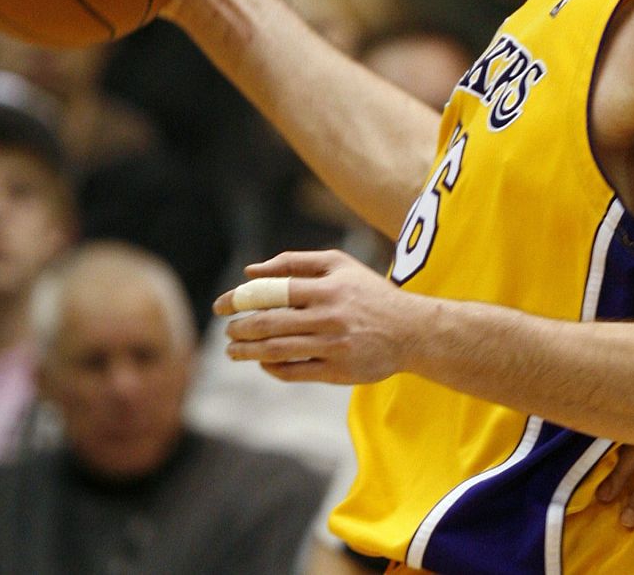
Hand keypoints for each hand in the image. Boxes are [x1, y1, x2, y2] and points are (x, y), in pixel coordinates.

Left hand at [216, 249, 421, 383]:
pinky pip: (294, 371)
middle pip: (269, 323)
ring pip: (277, 350)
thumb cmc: (370, 294)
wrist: (412, 331)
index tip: (221, 306)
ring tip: (233, 350)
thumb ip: (295, 263)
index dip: (241, 299)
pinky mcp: (338, 371)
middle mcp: (330, 316)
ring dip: (247, 351)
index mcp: (328, 288)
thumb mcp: (340, 265)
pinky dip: (271, 367)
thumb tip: (250, 272)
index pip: (272, 292)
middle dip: (239, 328)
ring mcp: (333, 346)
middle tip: (228, 330)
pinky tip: (263, 361)